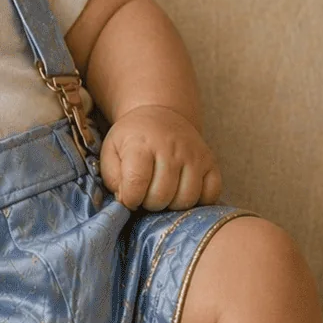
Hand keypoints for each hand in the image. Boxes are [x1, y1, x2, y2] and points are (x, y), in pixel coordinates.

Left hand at [99, 105, 221, 210]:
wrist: (161, 116)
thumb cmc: (133, 139)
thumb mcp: (111, 151)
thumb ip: (112, 177)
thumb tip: (126, 200)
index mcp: (141, 144)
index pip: (136, 182)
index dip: (130, 199)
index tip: (129, 198)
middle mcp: (171, 148)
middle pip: (161, 195)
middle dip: (149, 204)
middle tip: (146, 196)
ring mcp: (194, 155)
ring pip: (186, 199)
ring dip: (172, 205)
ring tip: (163, 195)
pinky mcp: (210, 162)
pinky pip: (211, 194)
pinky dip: (198, 202)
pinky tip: (183, 193)